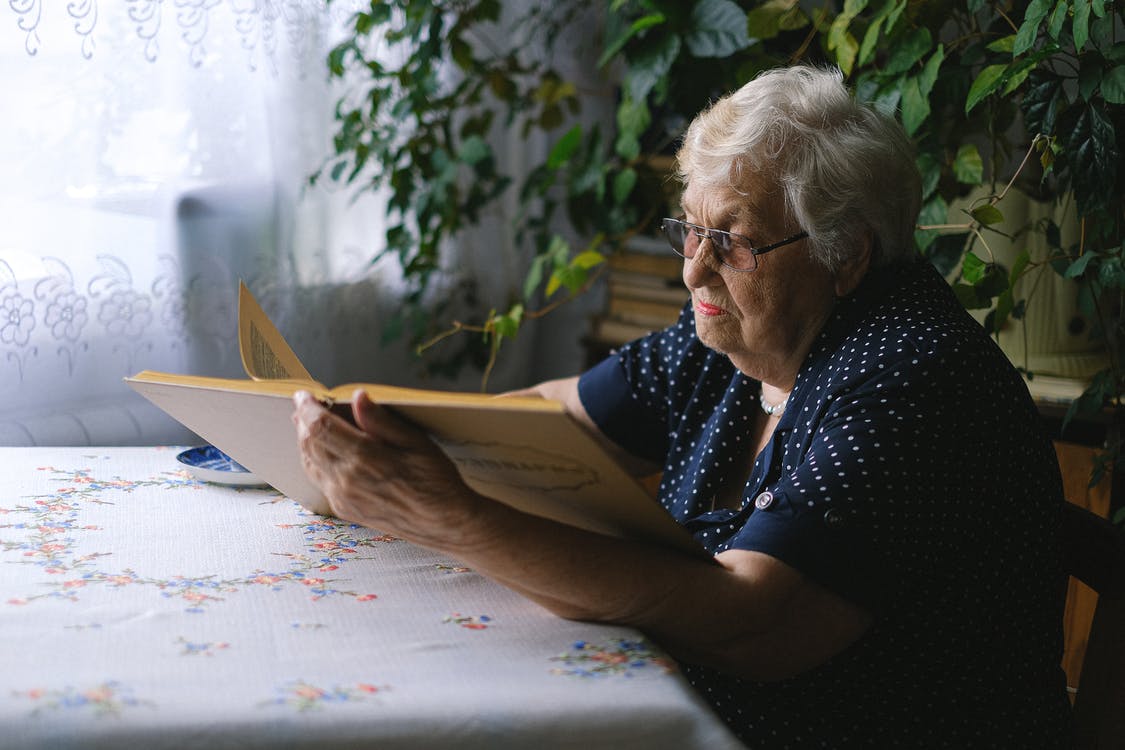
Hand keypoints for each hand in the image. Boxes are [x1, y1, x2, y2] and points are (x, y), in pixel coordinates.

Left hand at [292, 389, 484, 549]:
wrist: (444, 524)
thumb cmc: (437, 482)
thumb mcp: (417, 443)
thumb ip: (382, 421)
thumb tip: (358, 397)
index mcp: (365, 459)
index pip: (320, 427)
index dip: (307, 408)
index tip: (305, 395)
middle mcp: (347, 480)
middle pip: (309, 444)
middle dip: (303, 421)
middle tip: (305, 406)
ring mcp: (343, 498)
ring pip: (309, 463)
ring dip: (306, 441)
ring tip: (310, 425)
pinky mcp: (345, 509)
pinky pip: (319, 480)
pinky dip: (315, 460)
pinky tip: (324, 452)